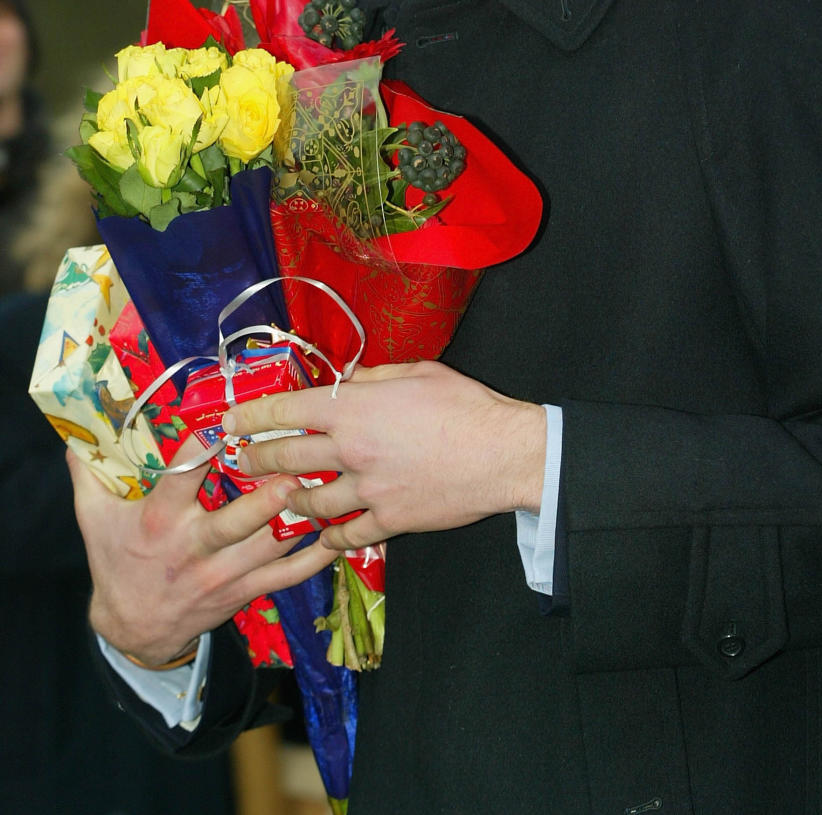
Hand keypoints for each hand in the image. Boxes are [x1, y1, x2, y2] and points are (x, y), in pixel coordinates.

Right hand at [68, 438, 337, 665]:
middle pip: (236, 521)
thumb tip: (76, 432)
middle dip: (268, 496)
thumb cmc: (116, 561)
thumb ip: (88, 472)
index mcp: (159, 520)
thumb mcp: (93, 516)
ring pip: (269, 546)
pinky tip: (340, 534)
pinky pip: (287, 576)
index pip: (182, 477)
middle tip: (297, 465)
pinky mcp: (244, 592)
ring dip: (301, 518)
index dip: (204, 447)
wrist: (132, 630)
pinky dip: (316, 557)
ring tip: (328, 486)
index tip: (227, 420)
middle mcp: (194, 547)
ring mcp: (223, 574)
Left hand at [223, 361, 546, 550]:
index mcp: (353, 408)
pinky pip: (347, 535)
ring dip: (289, 501)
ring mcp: (367, 490)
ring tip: (281, 499)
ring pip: (309, 501)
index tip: (230, 421)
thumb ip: (374, 377)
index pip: (286, 410)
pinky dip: (330, 537)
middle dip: (254, 461)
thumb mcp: (417, 372)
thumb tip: (350, 379)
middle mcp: (351, 449)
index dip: (251, 415)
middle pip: (285, 458)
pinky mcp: (389, 520)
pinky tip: (323, 537)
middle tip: (239, 463)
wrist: (503, 453)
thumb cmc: (464, 405)